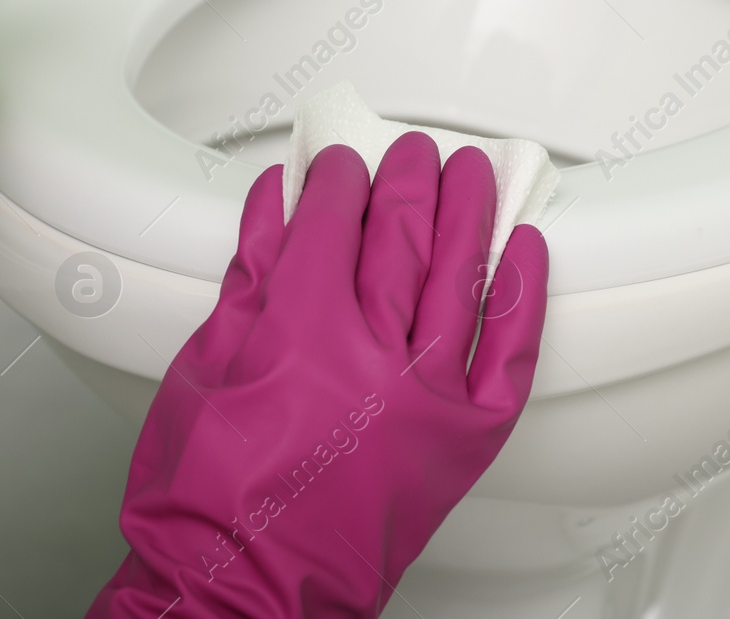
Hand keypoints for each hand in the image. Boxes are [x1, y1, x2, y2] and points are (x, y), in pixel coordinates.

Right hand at [89, 133, 549, 617]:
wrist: (239, 594)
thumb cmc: (206, 500)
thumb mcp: (204, 368)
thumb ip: (249, 275)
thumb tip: (277, 204)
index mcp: (300, 333)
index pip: (330, 221)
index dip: (336, 179)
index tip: (338, 163)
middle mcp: (372, 357)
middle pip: (402, 235)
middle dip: (406, 181)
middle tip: (411, 154)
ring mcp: (426, 399)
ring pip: (460, 277)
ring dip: (469, 213)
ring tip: (471, 174)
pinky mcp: (462, 442)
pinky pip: (510, 355)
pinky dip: (521, 297)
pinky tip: (526, 251)